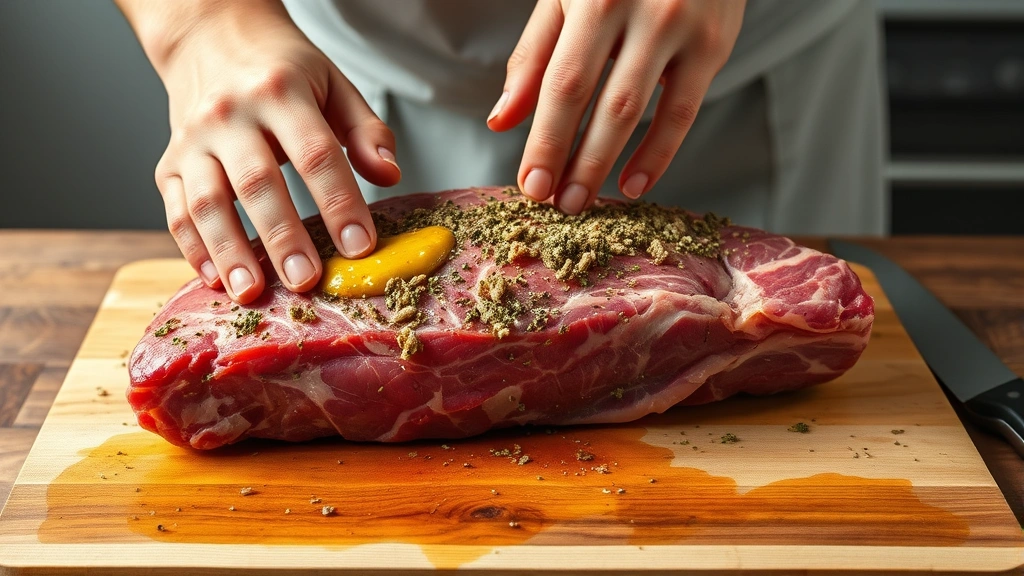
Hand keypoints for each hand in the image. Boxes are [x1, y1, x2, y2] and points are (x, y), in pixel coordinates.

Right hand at [121, 0, 399, 302]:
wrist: (211, 39)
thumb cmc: (283, 71)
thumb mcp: (334, 84)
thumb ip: (367, 129)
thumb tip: (389, 174)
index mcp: (279, 91)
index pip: (315, 154)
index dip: (340, 202)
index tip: (361, 245)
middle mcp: (229, 115)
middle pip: (258, 183)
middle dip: (283, 236)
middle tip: (306, 281)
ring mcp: (192, 141)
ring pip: (207, 203)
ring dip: (229, 252)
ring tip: (252, 292)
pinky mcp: (170, 164)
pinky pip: (176, 212)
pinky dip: (193, 249)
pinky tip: (215, 280)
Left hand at [487, 0, 744, 213]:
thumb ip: (534, 56)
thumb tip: (501, 121)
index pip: (562, 83)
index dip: (545, 139)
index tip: (530, 185)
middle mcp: (638, 10)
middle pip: (600, 104)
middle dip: (575, 162)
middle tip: (557, 206)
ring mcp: (680, 27)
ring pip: (639, 111)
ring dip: (607, 164)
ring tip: (583, 201)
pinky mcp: (714, 43)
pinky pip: (684, 111)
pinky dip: (659, 153)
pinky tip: (634, 184)